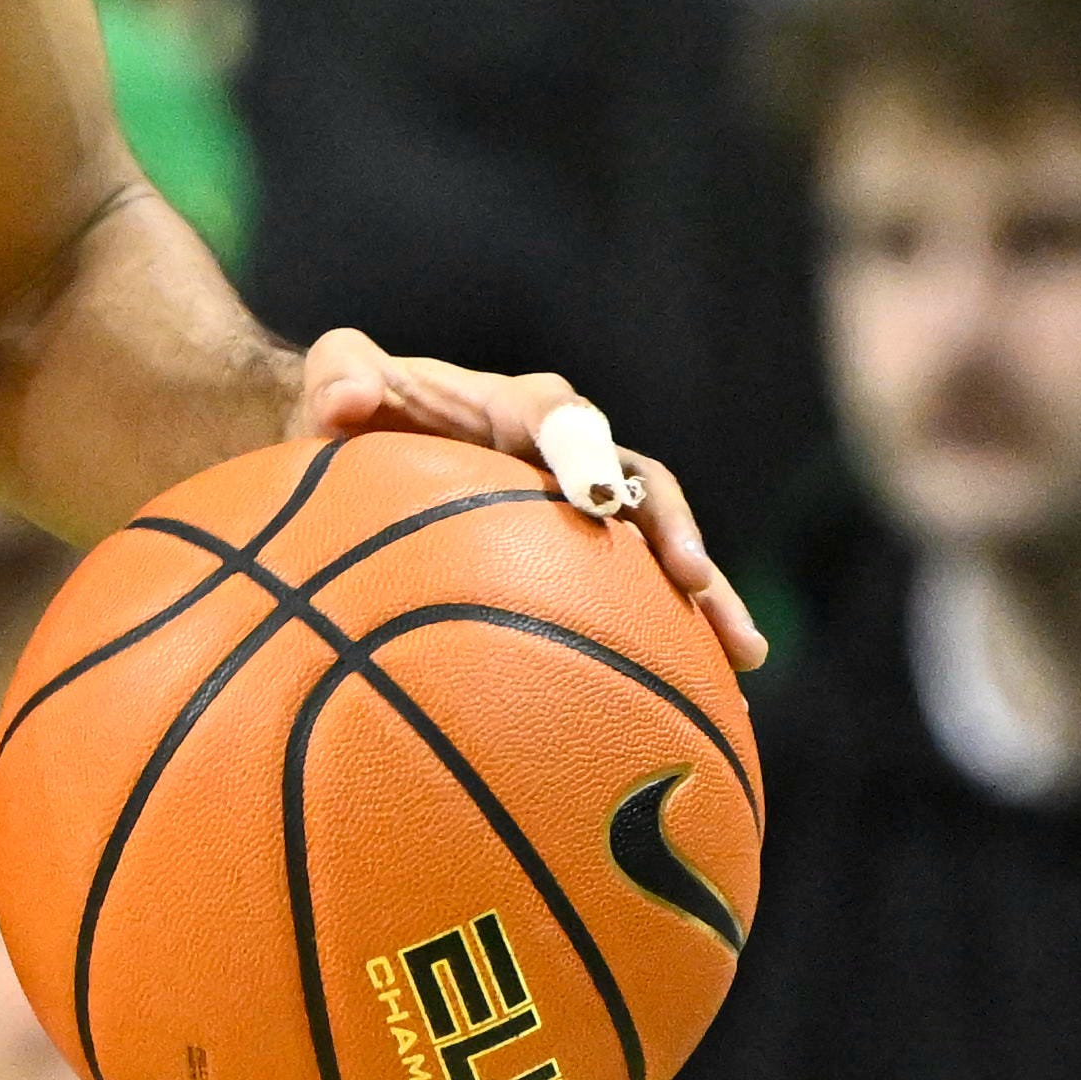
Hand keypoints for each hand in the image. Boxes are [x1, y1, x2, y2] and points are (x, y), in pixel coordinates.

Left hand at [286, 330, 763, 666]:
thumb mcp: (338, 375)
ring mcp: (586, 513)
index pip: (563, 421)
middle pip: (644, 490)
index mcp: (523, 408)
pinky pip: (636, 604)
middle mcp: (572, 456)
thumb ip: (342, 375)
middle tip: (697, 584)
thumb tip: (340, 405)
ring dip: (706, 602)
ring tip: (742, 659)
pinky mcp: (586, 565)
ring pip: (660, 555)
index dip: (586, 455)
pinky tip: (701, 704)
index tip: (597, 498)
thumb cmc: (354, 407)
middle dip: (678, 536)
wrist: (363, 448)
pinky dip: (671, 645)